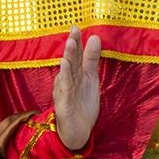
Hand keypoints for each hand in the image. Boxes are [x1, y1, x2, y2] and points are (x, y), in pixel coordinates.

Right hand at [54, 26, 103, 150]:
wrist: (77, 132)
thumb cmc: (82, 104)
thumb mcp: (91, 79)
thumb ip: (91, 60)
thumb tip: (95, 37)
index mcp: (75, 74)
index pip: (76, 56)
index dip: (77, 42)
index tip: (77, 26)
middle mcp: (67, 81)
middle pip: (70, 61)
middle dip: (72, 46)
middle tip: (74, 30)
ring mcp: (64, 92)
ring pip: (66, 73)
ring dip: (67, 58)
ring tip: (70, 43)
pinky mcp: (63, 105)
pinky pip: (64, 91)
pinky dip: (64, 79)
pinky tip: (64, 68)